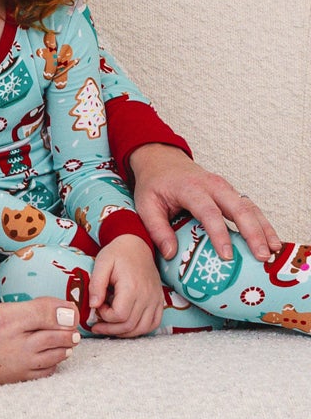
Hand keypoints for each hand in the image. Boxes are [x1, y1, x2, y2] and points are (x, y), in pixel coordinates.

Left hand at [88, 235, 164, 337]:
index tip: (97, 307)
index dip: (105, 316)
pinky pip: (154, 323)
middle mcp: (147, 296)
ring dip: (124, 332)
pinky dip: (140, 329)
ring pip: (143, 328)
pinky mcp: (159, 301)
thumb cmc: (117, 253)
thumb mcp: (102, 263)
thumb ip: (96, 285)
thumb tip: (93, 305)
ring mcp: (155, 299)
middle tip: (97, 325)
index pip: (119, 315)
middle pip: (130, 325)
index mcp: (132, 287)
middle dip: (110, 329)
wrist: (137, 245)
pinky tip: (127, 326)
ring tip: (110, 328)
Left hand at [127, 143, 279, 263]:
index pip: (209, 212)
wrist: (162, 161)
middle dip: (253, 233)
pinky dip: (262, 224)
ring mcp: (225, 188)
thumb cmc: (154, 185)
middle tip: (261, 256)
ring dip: (264, 229)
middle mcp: (213, 186)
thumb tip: (171, 253)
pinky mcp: (231, 193)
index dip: (219, 234)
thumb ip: (157, 229)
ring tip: (273, 251)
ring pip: (250, 208)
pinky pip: (251, 208)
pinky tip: (271, 241)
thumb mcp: (146, 205)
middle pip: (239, 208)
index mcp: (191, 188)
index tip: (227, 256)